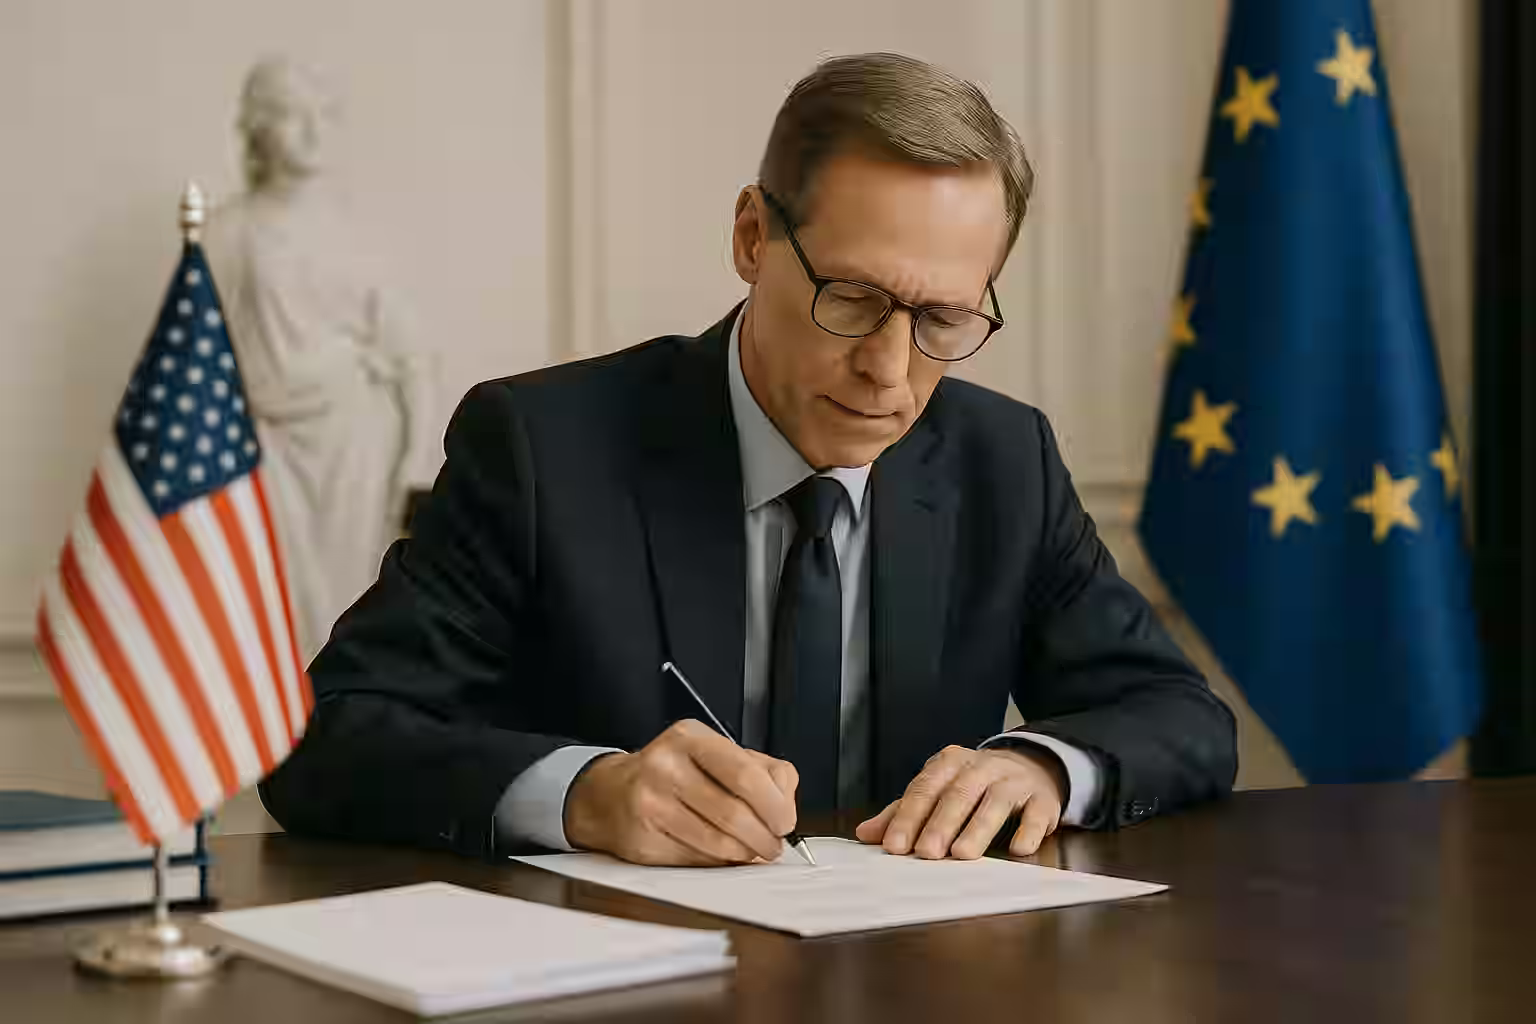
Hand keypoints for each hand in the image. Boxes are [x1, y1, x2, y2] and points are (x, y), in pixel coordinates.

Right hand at [563, 720, 798, 865]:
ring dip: (744, 854)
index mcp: (691, 738)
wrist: (610, 793)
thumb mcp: (716, 754)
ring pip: (717, 842)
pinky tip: (721, 855)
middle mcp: (666, 765)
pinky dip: (718, 862)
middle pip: (734, 812)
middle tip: (773, 844)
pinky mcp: (642, 837)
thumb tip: (786, 807)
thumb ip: (761, 771)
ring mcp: (650, 802)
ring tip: (752, 851)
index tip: (785, 821)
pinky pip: (695, 859)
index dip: (775, 805)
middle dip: (764, 836)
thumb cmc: (673, 773)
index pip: (746, 774)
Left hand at [855, 745, 1064, 859]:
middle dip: (940, 824)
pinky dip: (1028, 830)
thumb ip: (904, 812)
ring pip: (995, 802)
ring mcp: (1014, 781)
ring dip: (978, 829)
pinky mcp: (1043, 799)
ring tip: (962, 854)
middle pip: (958, 794)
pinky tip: (1018, 849)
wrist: (1031, 768)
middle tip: (926, 853)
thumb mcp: (938, 791)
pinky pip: (1036, 813)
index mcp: (950, 763)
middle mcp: (982, 767)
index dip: (909, 817)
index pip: (925, 788)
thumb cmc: (974, 785)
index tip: (895, 845)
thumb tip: (866, 835)